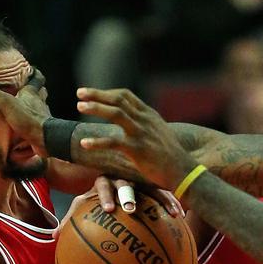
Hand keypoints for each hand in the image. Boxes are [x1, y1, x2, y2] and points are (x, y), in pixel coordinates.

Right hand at [0, 69, 50, 154]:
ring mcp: (43, 115)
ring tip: (24, 106)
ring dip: (35, 105)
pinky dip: (34, 121)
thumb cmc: (27, 118)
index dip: (35, 74)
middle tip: (26, 89)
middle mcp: (39, 102)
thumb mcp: (5, 103)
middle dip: (36, 90)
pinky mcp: (43, 128)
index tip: (31, 70)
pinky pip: (38, 121)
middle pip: (41, 92)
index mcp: (32, 93)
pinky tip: (27, 124)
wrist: (44, 138)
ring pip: (40, 106)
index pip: (38, 78)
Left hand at [53, 180, 181, 238]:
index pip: (102, 185)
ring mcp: (138, 179)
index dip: (105, 196)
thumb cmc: (95, 196)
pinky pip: (162, 193)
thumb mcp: (83, 204)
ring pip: (150, 187)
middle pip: (126, 183)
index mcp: (103, 180)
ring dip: (159, 199)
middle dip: (128, 195)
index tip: (108, 209)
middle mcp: (121, 177)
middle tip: (131, 209)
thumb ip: (70, 218)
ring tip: (169, 212)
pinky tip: (180, 215)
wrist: (110, 170)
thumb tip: (55, 237)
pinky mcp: (151, 184)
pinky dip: (170, 203)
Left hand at [76, 88, 197, 190]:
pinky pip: (113, 142)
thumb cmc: (170, 155)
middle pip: (118, 99)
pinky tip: (84, 144)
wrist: (183, 171)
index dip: (106, 92)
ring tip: (79, 107)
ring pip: (116, 113)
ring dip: (96, 108)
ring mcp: (141, 133)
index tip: (90, 93)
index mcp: (149, 115)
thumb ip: (145, 124)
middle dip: (97, 95)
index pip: (125, 95)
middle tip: (79, 93)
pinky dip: (97, 142)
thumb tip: (130, 122)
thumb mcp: (159, 133)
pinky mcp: (138, 150)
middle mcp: (144, 120)